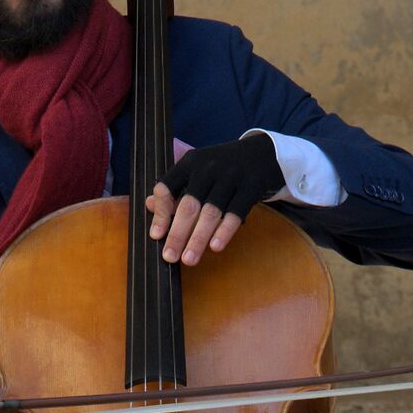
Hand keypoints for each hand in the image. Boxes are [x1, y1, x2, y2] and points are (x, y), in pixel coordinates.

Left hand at [148, 133, 284, 265]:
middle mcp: (208, 167)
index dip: (160, 212)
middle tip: (169, 256)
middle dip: (177, 233)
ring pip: (211, 212)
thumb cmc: (224, 168)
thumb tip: (148, 205)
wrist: (264, 152)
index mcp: (190, 162)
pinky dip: (225, 231)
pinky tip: (215, 247)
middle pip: (189, 205)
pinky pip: (236, 212)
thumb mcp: (198, 171)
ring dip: (198, 238)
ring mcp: (231, 176)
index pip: (167, 187)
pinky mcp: (251, 186)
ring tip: (189, 259)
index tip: (156, 235)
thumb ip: (175, 188)